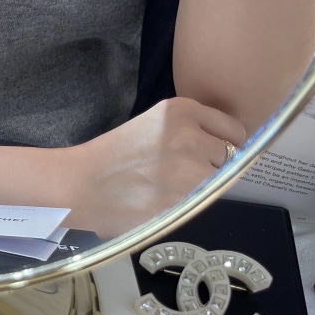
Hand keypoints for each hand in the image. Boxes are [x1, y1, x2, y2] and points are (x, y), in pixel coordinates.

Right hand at [63, 97, 246, 236]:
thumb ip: (188, 128)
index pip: (233, 129)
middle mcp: (191, 134)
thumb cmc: (112, 155)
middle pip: (228, 156)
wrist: (80, 183)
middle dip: (211, 165)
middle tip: (179, 172)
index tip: (208, 152)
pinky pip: (203, 202)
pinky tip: (164, 201)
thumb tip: (227, 147)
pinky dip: (189, 204)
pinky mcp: (185, 199)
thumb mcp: (153, 124)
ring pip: (218, 181)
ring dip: (202, 186)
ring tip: (170, 188)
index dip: (222, 144)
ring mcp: (190, 168)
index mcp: (182, 110)